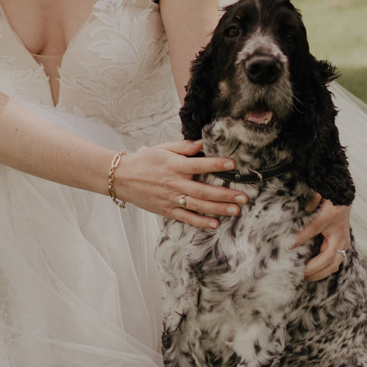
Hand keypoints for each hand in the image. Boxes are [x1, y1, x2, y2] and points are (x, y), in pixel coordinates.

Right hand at [112, 140, 247, 228]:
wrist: (123, 178)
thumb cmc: (145, 161)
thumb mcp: (163, 148)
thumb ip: (184, 147)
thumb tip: (203, 143)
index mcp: (174, 165)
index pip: (199, 165)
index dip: (216, 165)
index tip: (232, 165)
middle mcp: (175, 183)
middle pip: (204, 190)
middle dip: (225, 194)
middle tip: (243, 196)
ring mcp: (171, 199)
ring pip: (198, 205)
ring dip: (218, 208)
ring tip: (236, 210)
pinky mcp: (167, 210)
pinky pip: (186, 217)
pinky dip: (200, 222)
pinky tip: (215, 223)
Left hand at [291, 197, 350, 281]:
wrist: (346, 195)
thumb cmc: (329, 196)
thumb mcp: (317, 195)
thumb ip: (307, 203)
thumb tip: (295, 217)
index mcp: (331, 216)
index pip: (314, 229)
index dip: (301, 239)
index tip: (288, 247)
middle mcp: (340, 232)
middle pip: (328, 257)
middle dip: (313, 268)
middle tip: (299, 273)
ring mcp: (344, 241)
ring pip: (334, 264)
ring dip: (319, 273)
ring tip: (304, 276)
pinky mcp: (344, 245)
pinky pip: (335, 262)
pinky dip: (324, 270)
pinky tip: (312, 272)